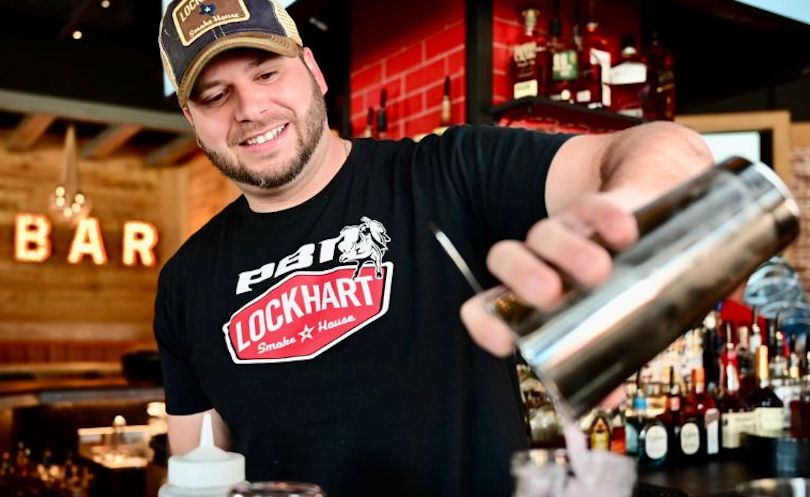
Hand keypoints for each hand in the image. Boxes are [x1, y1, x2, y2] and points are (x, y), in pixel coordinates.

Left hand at [460, 192, 639, 356]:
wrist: (634, 233)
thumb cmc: (609, 292)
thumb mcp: (604, 328)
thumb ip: (603, 361)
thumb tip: (608, 398)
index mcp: (525, 300)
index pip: (483, 308)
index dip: (485, 324)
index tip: (506, 342)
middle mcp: (534, 263)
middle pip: (505, 259)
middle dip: (523, 278)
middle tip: (551, 295)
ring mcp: (561, 233)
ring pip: (545, 234)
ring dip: (568, 252)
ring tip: (599, 272)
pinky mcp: (591, 210)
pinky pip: (591, 209)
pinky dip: (606, 220)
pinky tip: (624, 236)